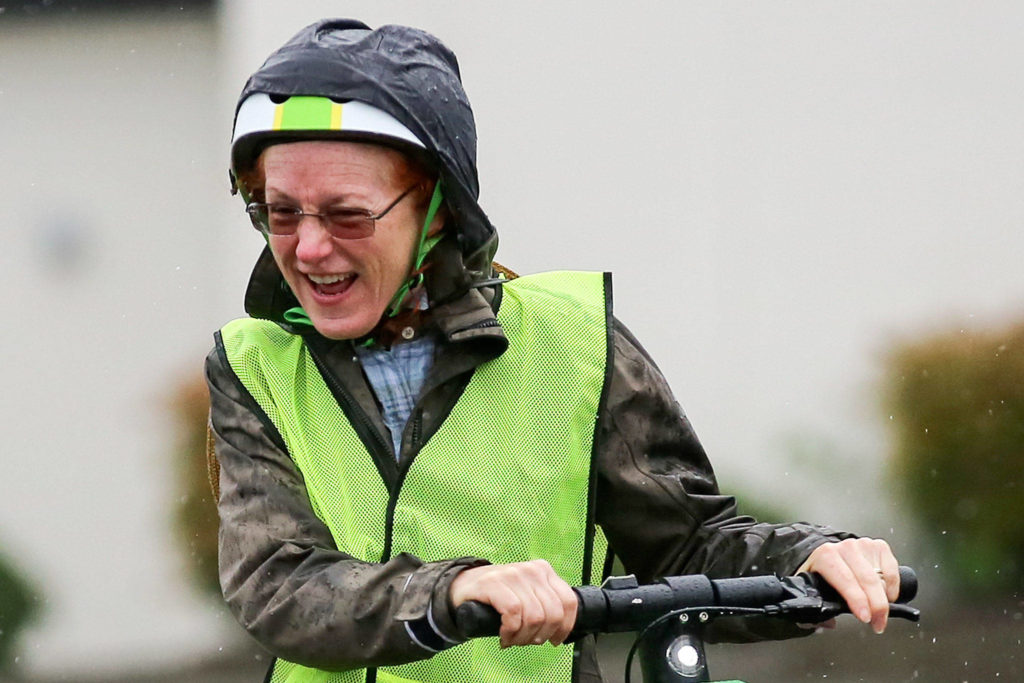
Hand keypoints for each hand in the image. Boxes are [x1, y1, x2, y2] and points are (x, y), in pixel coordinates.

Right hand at [449, 560, 576, 647]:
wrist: (464, 585)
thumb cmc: (499, 595)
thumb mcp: (528, 594)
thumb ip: (545, 604)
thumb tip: (561, 630)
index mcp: (544, 571)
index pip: (568, 602)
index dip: (565, 627)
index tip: (555, 640)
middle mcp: (532, 570)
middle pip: (552, 614)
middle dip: (540, 635)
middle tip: (525, 641)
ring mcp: (513, 574)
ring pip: (534, 617)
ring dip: (523, 637)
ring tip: (512, 639)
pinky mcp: (494, 582)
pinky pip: (513, 613)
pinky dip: (510, 631)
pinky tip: (504, 634)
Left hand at [796, 538, 899, 633]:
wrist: (827, 555)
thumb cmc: (820, 573)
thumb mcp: (811, 589)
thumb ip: (815, 610)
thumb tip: (829, 624)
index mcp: (826, 556)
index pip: (845, 579)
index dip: (858, 600)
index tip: (865, 617)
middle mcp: (846, 548)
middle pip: (868, 580)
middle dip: (877, 606)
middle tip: (878, 623)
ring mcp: (864, 545)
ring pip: (882, 577)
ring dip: (885, 599)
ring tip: (879, 612)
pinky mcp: (879, 547)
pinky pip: (893, 571)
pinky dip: (893, 587)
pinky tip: (885, 595)